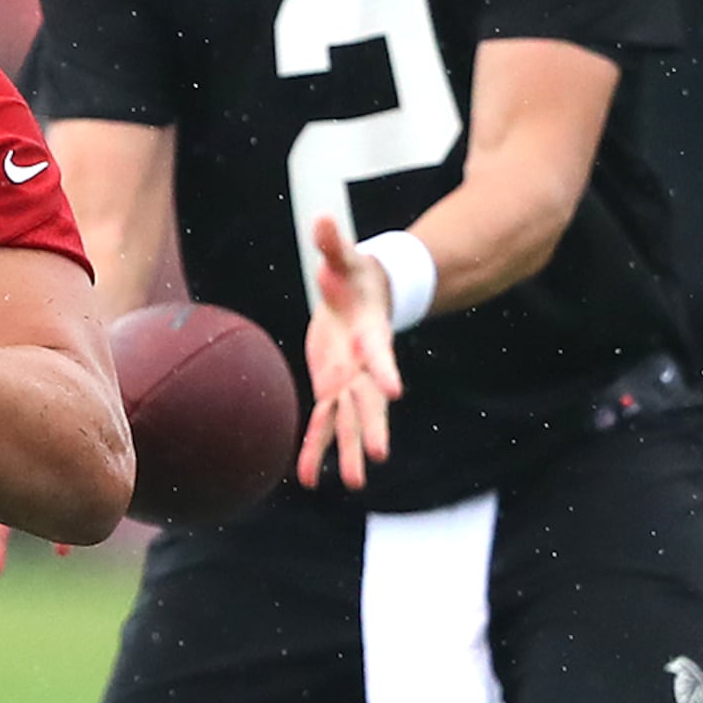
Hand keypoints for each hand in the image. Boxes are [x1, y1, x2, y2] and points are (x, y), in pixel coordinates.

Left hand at [295, 214, 402, 488]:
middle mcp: (364, 366)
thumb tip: (322, 219)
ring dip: (348, 451)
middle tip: (377, 455)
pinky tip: (309, 479)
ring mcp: (349, 382)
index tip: (394, 392)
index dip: (385, 371)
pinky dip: (315, 450)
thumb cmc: (355, 275)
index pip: (379, 355)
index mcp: (369, 336)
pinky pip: (322, 424)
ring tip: (355, 483)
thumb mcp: (345, 259)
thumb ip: (333, 245)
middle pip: (369, 399)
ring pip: (348, 421)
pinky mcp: (332, 389)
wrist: (363, 297)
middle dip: (372, 426)